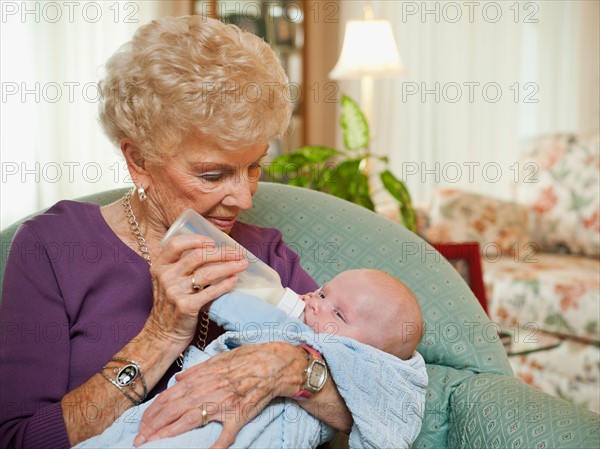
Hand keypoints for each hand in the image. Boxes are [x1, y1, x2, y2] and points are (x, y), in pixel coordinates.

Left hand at [133, 342, 306, 447]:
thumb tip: (178, 378)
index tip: (141, 425)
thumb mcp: (220, 358)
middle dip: (153, 426)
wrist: (275, 363)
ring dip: (170, 434)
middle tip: (139, 440)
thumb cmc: (248, 359)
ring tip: (154, 444)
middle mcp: (209, 390)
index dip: (153, 412)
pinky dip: (215, 447)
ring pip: (191, 420)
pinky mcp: (239, 415)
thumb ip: (197, 370)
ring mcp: (224, 403)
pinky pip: (225, 434)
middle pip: (174, 409)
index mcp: (203, 377)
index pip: (170, 396)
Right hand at [144, 235, 247, 348]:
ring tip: (242, 264)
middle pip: (198, 256)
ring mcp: (175, 292)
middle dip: (222, 252)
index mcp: (160, 266)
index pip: (175, 244)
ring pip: (207, 273)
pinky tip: (234, 279)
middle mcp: (166, 277)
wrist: (162, 335)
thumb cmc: (170, 305)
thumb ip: (182, 266)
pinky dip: (225, 284)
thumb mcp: (167, 281)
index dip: (196, 239)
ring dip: (228, 266)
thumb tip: (214, 252)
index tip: (213, 242)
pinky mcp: (186, 307)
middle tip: (238, 253)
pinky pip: (210, 292)